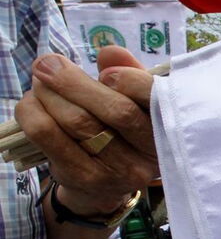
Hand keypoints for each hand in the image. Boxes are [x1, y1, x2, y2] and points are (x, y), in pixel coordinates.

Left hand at [15, 47, 156, 214]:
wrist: (103, 185)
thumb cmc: (121, 132)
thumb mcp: (133, 101)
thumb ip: (128, 72)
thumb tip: (110, 52)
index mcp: (170, 127)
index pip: (156, 100)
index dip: (129, 80)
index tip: (104, 73)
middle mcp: (150, 154)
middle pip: (115, 111)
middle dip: (74, 81)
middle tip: (48, 63)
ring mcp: (118, 171)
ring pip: (78, 121)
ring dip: (49, 93)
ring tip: (40, 81)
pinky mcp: (84, 178)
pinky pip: (49, 136)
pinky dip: (33, 112)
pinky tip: (32, 103)